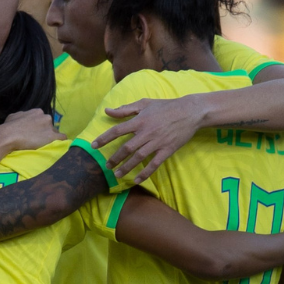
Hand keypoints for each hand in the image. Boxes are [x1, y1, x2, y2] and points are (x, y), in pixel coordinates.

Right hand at [0, 108, 64, 152]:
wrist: (9, 135)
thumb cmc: (9, 126)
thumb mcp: (14, 116)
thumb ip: (22, 116)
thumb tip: (23, 117)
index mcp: (37, 112)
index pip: (43, 119)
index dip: (40, 127)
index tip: (35, 132)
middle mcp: (45, 117)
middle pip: (49, 125)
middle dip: (45, 131)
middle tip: (37, 139)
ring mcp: (49, 127)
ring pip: (54, 132)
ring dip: (50, 137)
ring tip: (43, 144)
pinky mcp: (52, 136)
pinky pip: (62, 138)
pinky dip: (60, 141)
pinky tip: (57, 145)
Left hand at [89, 96, 213, 185]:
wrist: (190, 112)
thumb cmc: (166, 106)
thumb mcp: (145, 103)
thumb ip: (125, 109)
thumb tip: (108, 111)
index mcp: (140, 120)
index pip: (117, 130)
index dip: (104, 138)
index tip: (93, 146)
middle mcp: (147, 132)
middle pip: (126, 148)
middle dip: (114, 158)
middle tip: (106, 166)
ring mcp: (157, 142)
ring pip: (138, 158)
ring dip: (126, 167)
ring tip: (117, 174)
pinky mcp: (167, 150)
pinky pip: (154, 164)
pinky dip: (145, 173)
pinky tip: (136, 180)